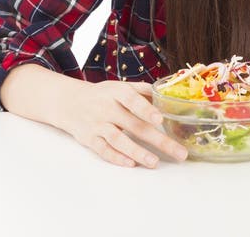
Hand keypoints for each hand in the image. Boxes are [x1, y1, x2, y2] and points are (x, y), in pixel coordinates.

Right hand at [63, 79, 188, 167]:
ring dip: (137, 152)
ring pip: (118, 140)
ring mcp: (97, 124)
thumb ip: (143, 90)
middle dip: (158, 140)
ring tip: (155, 162)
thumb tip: (167, 94)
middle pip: (134, 125)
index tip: (160, 119)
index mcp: (117, 92)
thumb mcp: (120, 86)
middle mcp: (107, 108)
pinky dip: (116, 157)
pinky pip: (103, 150)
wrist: (71, 102)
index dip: (146, 109)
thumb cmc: (104, 95)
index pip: (132, 100)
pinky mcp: (90, 139)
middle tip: (178, 152)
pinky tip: (131, 164)